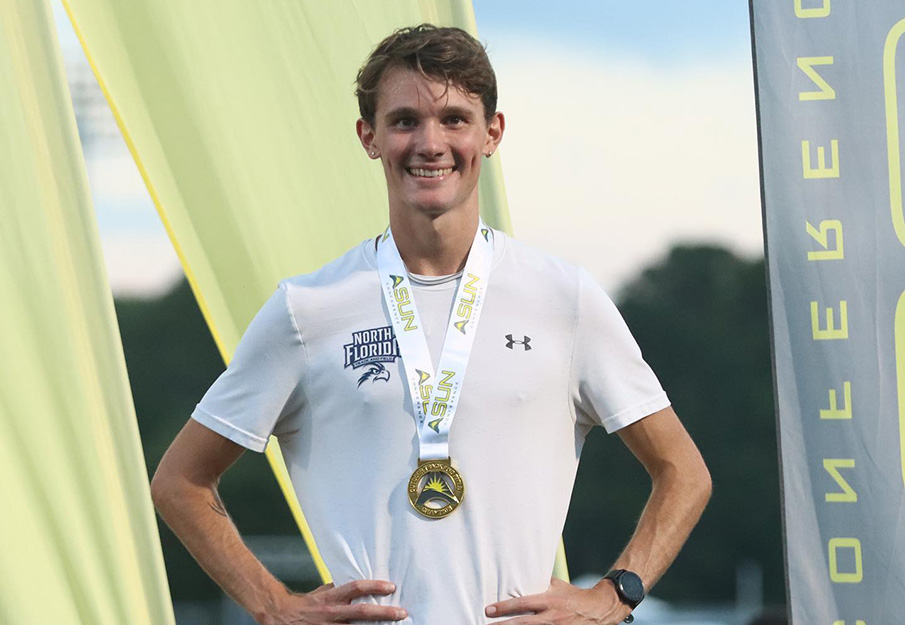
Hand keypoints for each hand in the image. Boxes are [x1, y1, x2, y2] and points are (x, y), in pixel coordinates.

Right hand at [262, 580, 406, 623]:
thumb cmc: (307, 604)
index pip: (356, 588)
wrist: (281, 617)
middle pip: (362, 613)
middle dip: (384, 613)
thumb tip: (360, 583)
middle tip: (402, 613)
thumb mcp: (323, 593)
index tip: (391, 587)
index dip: (374, 586)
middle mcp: (332, 613)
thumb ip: (340, 590)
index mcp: (332, 598)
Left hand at [484, 577, 631, 624]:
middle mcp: (551, 617)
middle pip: (521, 624)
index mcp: (548, 600)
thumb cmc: (573, 595)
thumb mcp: (556, 585)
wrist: (597, 609)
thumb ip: (539, 583)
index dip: (504, 607)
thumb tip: (521, 576)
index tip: (489, 610)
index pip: (522, 604)